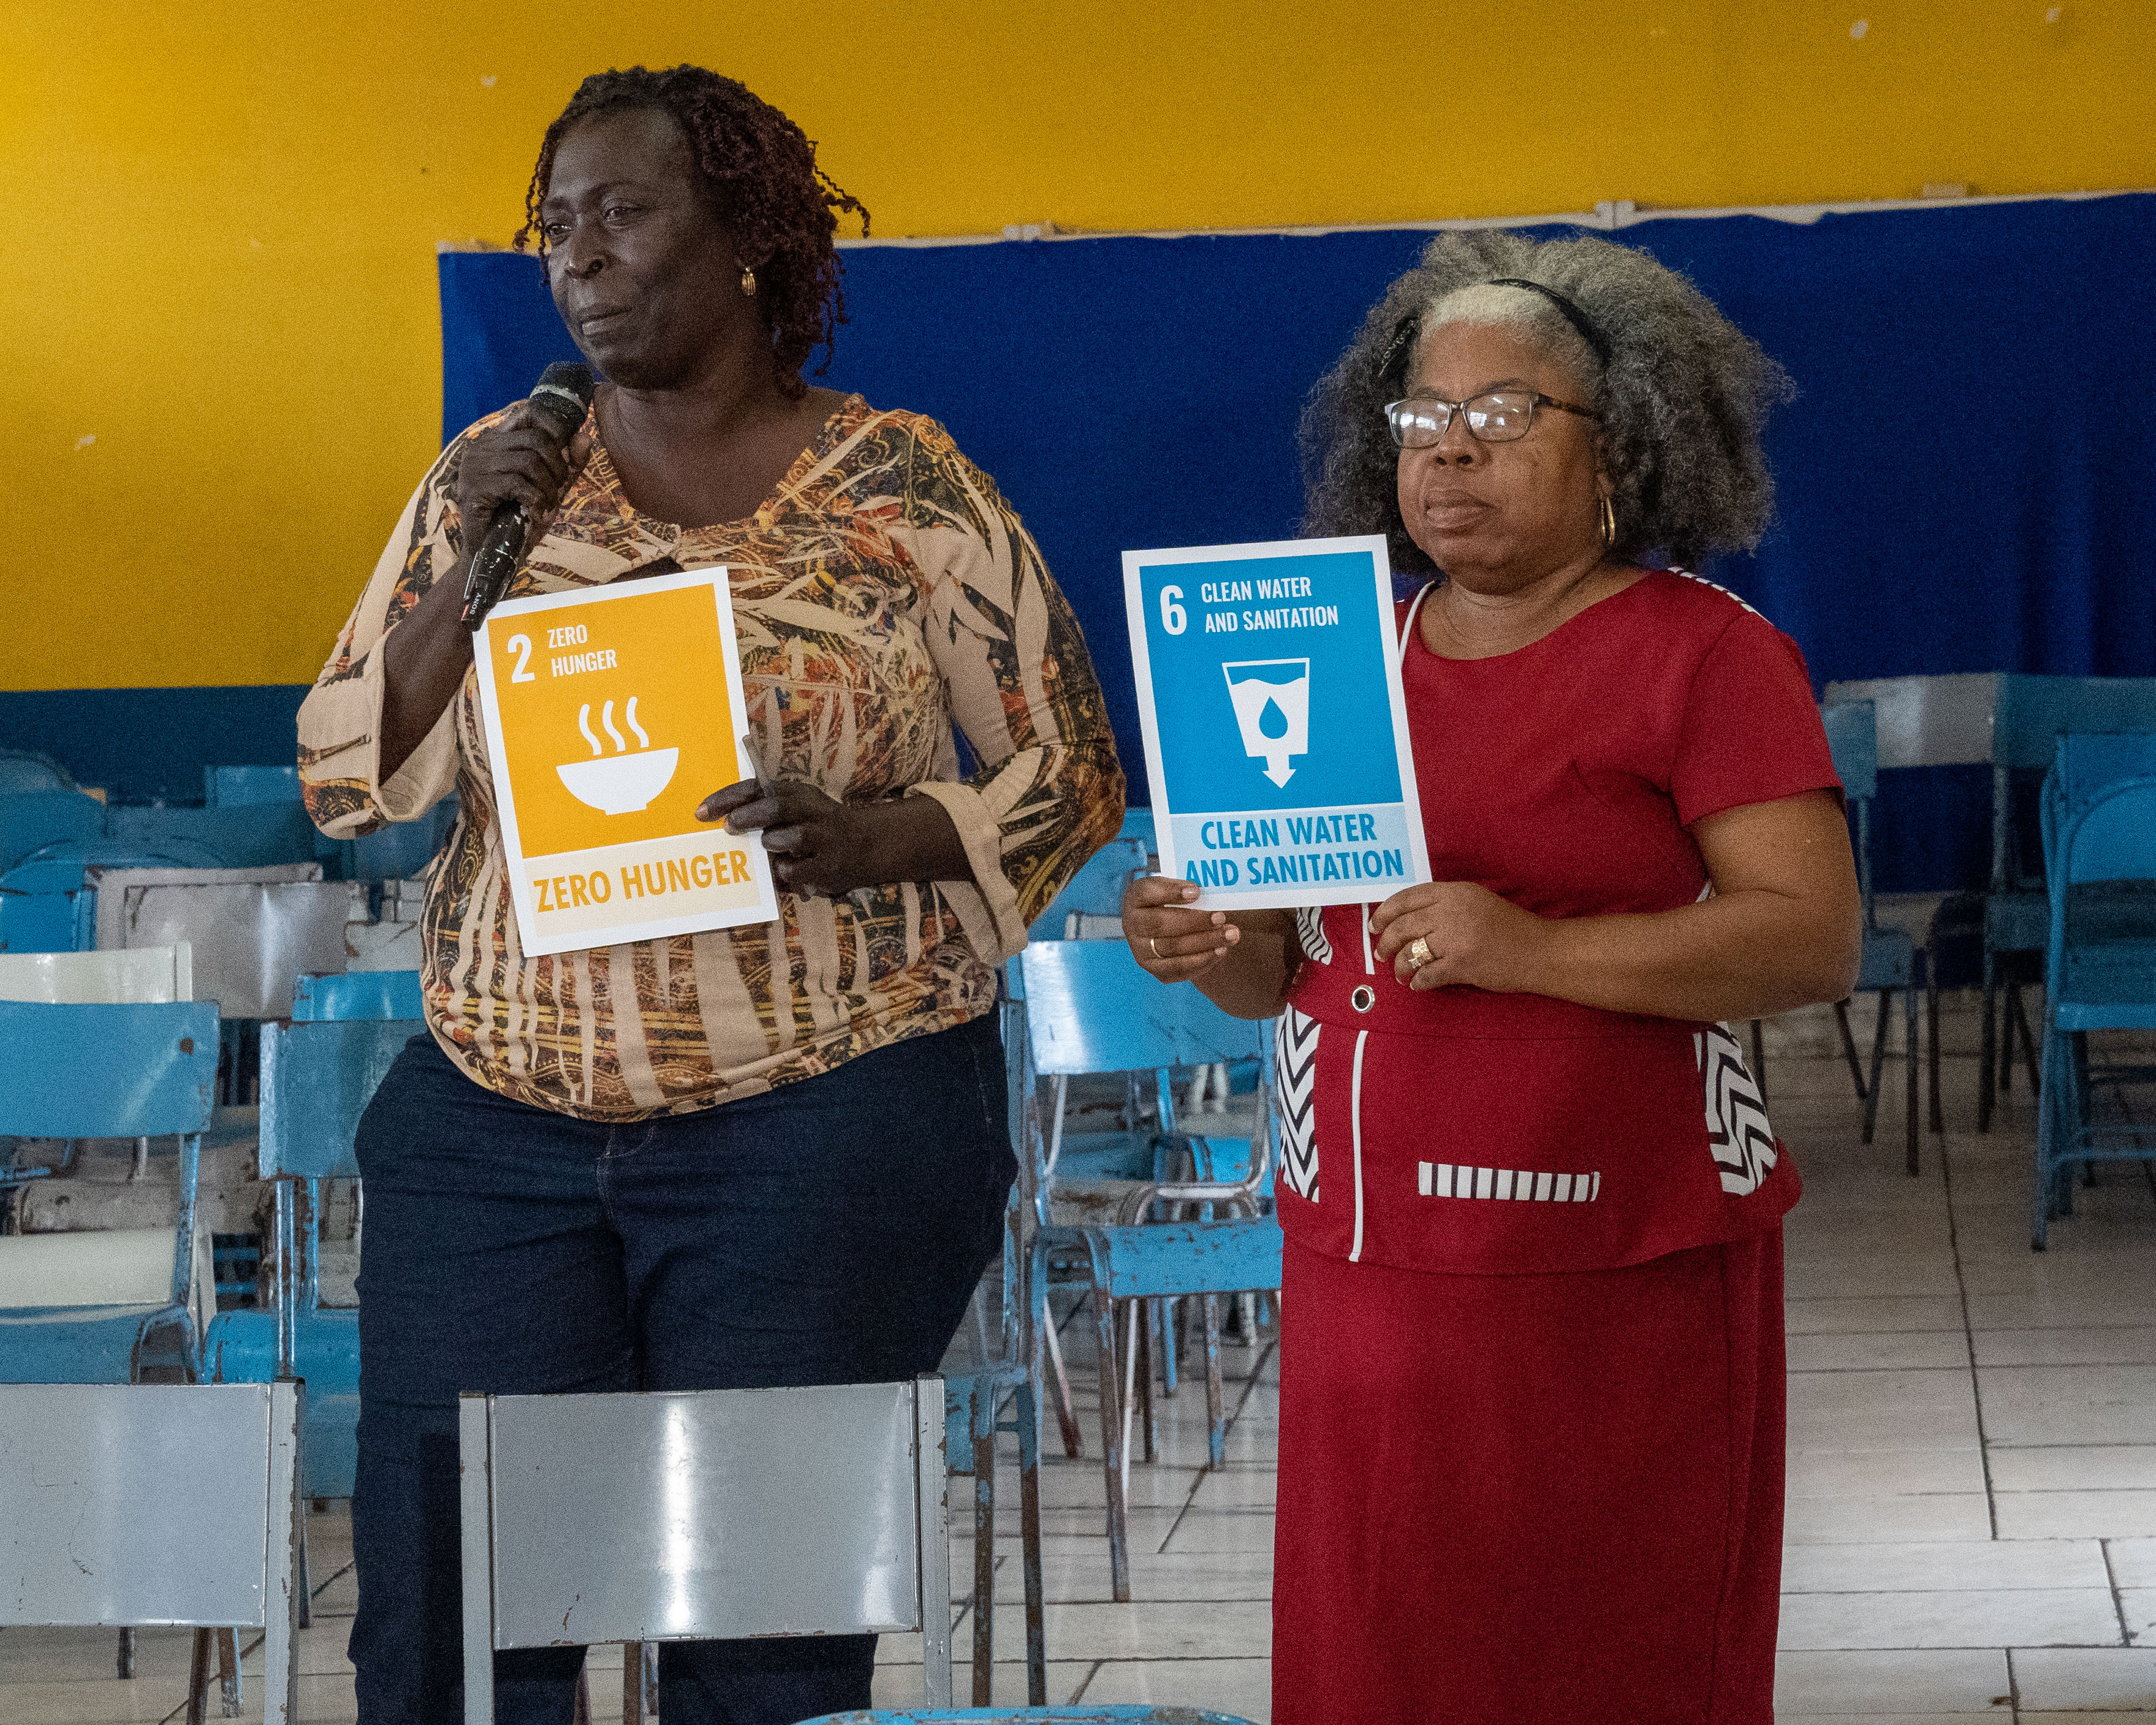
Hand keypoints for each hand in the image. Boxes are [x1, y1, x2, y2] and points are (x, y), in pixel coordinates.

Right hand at [454, 401, 593, 561]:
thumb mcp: (550, 487)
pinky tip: (535, 513)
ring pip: (529, 462)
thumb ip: (568, 464)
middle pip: (535, 439)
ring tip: (546, 504)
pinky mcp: (474, 488)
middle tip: (558, 489)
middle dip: (557, 466)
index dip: (553, 427)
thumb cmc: (520, 518)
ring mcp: (475, 466)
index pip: (527, 414)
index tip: (565, 450)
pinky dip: (535, 500)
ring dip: (547, 487)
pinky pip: (517, 484)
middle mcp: (483, 447)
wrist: (493, 553)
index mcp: (497, 441)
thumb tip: (585, 436)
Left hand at [694, 778, 968, 896]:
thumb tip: (718, 823)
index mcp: (795, 793)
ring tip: (769, 846)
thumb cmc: (815, 828)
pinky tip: (784, 871)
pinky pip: (797, 871)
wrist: (865, 845)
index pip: (755, 788)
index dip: (726, 799)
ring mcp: (822, 837)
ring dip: (771, 843)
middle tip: (729, 827)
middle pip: (775, 807)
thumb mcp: (794, 810)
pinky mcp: (829, 865)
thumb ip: (763, 811)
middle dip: (747, 816)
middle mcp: (809, 810)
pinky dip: (785, 872)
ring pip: (789, 837)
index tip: (701, 813)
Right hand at [1122, 875, 1238, 982]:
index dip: (1170, 892)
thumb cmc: (1175, 903)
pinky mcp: (1154, 969)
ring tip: (1230, 935)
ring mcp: (1140, 950)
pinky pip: (1178, 969)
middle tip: (1221, 917)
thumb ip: (1185, 889)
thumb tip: (1203, 894)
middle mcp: (1131, 925)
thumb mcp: (1175, 889)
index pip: (1146, 892)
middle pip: (1160, 924)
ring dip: (1204, 942)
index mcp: (1135, 898)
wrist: (1169, 931)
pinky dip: (1202, 961)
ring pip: (1171, 948)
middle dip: (1194, 921)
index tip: (1197, 891)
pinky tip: (1221, 951)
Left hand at [1369, 881, 1546, 992]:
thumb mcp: (1476, 902)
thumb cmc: (1509, 928)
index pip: (1407, 898)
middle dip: (1386, 942)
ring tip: (1400, 974)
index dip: (1385, 913)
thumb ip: (1445, 905)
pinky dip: (1418, 982)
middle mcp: (1452, 911)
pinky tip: (1418, 984)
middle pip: (1403, 926)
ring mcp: (1457, 938)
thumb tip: (1406, 920)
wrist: (1540, 951)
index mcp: (1455, 892)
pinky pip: (1427, 975)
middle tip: (1381, 954)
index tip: (1374, 926)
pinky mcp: (1463, 964)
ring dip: (1400, 966)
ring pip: (1411, 952)